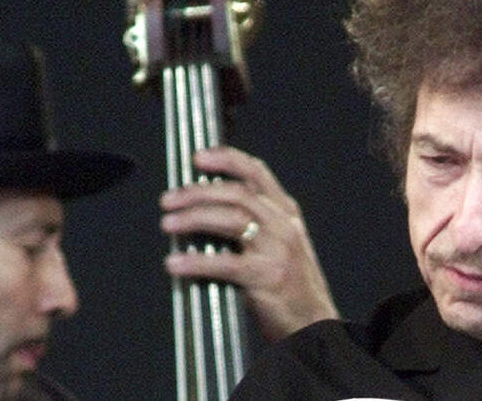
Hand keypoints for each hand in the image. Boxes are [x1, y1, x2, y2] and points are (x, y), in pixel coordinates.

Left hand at [160, 146, 339, 341]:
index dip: (226, 159)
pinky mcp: (268, 277)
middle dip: (197, 192)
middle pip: (237, 193)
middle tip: (169, 199)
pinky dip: (196, 263)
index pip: (256, 172)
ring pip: (232, 219)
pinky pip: (226, 264)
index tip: (197, 158)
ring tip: (168, 224)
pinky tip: (175, 264)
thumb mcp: (281, 242)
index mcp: (286, 212)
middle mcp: (284, 225)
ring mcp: (277, 250)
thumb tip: (203, 209)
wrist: (313, 323)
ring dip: (194, 218)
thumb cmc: (291, 285)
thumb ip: (254, 222)